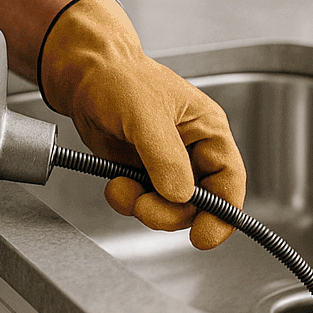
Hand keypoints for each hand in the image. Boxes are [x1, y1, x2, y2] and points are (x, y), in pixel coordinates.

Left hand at [38, 0, 245, 248]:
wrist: (83, 76)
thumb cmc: (120, 78)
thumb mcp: (146, 114)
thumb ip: (165, 157)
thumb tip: (181, 195)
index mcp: (208, 131)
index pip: (229, 180)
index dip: (223, 214)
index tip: (204, 236)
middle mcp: (192, 152)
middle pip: (199, 204)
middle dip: (171, 212)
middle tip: (145, 207)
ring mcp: (166, 165)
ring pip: (170, 208)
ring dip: (145, 207)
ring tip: (122, 187)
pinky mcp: (141, 173)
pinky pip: (142, 203)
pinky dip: (127, 201)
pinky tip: (114, 182)